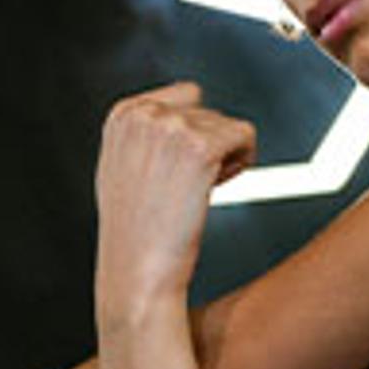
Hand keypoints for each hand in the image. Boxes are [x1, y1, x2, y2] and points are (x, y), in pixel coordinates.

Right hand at [94, 82, 254, 323]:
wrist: (138, 272)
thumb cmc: (135, 234)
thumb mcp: (123, 170)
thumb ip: (145, 134)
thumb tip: (185, 102)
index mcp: (123, 116)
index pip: (184, 96)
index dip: (191, 134)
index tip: (179, 170)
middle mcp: (145, 115)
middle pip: (208, 111)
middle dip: (208, 145)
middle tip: (188, 189)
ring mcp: (172, 129)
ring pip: (228, 125)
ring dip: (224, 157)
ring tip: (195, 195)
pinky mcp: (200, 148)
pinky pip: (245, 135)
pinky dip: (241, 161)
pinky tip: (218, 188)